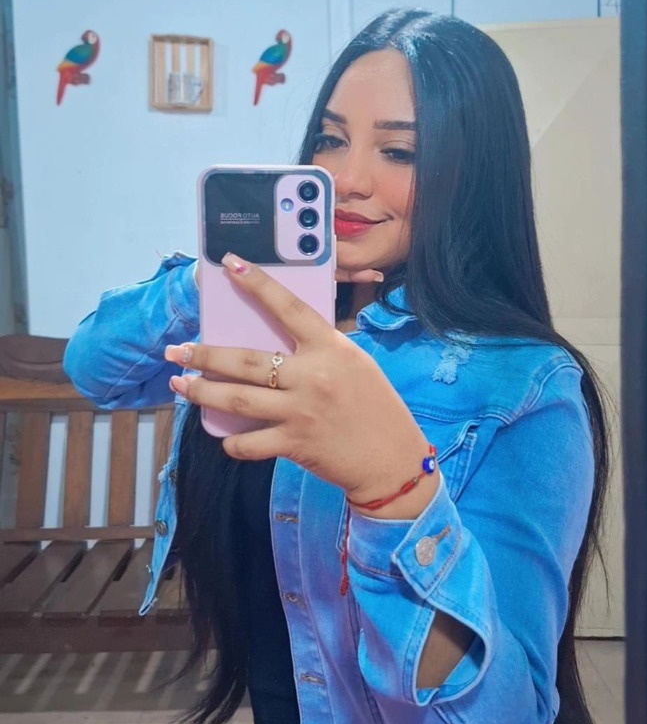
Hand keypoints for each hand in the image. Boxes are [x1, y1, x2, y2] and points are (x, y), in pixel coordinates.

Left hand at [166, 254, 434, 509]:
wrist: (392, 459)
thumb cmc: (376, 407)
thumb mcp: (355, 364)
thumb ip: (320, 351)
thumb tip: (277, 341)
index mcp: (330, 348)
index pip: (288, 307)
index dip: (257, 283)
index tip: (230, 264)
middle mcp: (311, 376)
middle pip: (244, 360)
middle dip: (203, 354)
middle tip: (176, 351)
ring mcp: (300, 411)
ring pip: (236, 399)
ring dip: (201, 391)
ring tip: (180, 385)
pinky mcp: (294, 444)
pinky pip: (249, 443)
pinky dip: (231, 442)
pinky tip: (223, 436)